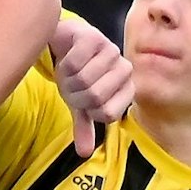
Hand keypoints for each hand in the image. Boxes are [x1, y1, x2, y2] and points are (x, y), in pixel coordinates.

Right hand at [49, 18, 132, 155]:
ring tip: (67, 71)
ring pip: (84, 78)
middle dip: (75, 94)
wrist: (65, 41)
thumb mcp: (80, 103)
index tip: (82, 102)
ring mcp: (111, 50)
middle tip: (70, 85)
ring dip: (67, 78)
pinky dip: (64, 63)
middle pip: (95, 97)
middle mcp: (124, 69)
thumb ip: (85, 125)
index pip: (108, 114)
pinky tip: (65, 57)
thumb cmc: (76, 73)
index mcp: (126, 90)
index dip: (88, 111)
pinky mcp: (94, 36)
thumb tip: (84, 153)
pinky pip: (76, 60)